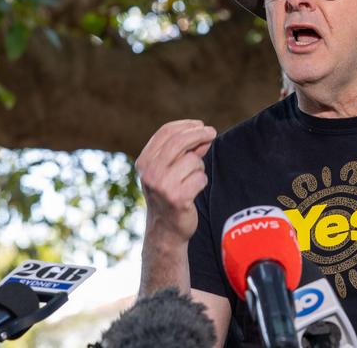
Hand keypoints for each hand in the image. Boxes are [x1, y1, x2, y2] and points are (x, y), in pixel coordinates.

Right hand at [136, 120, 216, 245]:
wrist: (165, 231)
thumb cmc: (170, 195)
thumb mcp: (170, 170)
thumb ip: (185, 151)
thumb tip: (205, 134)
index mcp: (144, 162)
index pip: (166, 132)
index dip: (186, 126)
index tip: (201, 125)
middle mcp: (150, 172)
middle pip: (179, 141)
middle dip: (200, 134)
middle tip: (212, 133)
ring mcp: (162, 185)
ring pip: (193, 161)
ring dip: (199, 169)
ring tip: (191, 181)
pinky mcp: (177, 198)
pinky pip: (200, 178)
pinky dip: (201, 182)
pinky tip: (193, 192)